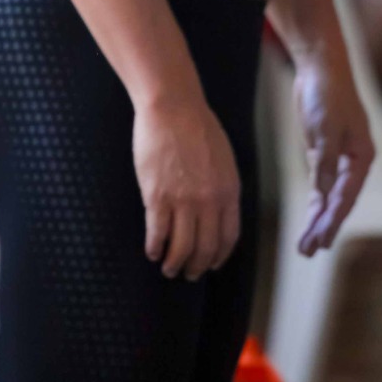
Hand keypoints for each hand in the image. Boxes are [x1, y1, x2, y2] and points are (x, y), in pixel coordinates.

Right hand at [133, 94, 240, 281]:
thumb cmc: (198, 127)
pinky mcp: (157, 198)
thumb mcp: (223, 159)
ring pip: (181, 249)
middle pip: (205, 248)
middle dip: (197, 266)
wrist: (173, 108)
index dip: (219, 256)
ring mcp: (183, 202)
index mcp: (228, 191)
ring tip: (169, 268)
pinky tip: (152, 251)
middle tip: (189, 274)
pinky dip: (154, 248)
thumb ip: (222, 187)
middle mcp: (209, 202)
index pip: (228, 237)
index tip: (212, 264)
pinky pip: (157, 234)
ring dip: (174, 264)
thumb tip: (217, 211)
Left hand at [293, 51, 374, 255]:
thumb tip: (324, 196)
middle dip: (324, 225)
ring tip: (306, 246)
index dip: (333, 219)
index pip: (347, 195)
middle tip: (309, 250)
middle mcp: (353, 161)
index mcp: (362, 156)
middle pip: (339, 200)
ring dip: (318, 218)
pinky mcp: (322, 152)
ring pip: (328, 195)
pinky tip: (310, 220)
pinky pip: (320, 184)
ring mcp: (337, 157)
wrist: (320, 67)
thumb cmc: (327, 94)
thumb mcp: (325, 130)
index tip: (322, 240)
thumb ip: (325, 164)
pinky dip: (315, 202)